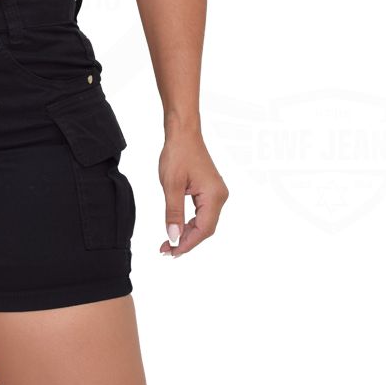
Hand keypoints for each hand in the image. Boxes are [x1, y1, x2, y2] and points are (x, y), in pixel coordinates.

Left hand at [158, 125, 227, 256]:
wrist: (183, 132)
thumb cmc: (178, 153)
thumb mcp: (171, 185)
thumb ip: (173, 212)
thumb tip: (173, 236)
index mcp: (214, 196)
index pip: (203, 229)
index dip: (187, 243)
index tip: (171, 252)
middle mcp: (220, 196)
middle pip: (205, 228)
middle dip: (186, 240)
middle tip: (166, 249)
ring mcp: (216, 193)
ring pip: (203, 222)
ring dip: (187, 232)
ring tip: (169, 242)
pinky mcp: (209, 190)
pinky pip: (201, 212)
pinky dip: (189, 222)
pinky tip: (177, 227)